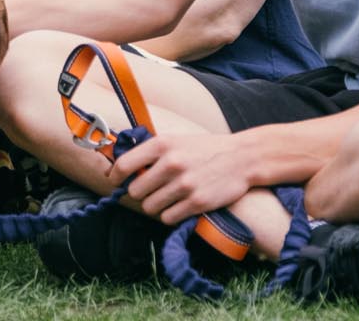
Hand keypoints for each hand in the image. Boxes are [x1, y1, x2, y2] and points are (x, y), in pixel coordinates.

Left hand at [106, 132, 257, 224]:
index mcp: (162, 144)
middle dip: (140, 193)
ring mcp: (184, 185)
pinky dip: (170, 215)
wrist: (243, 157)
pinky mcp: (197, 203)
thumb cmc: (205, 149)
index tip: (114, 182)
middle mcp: (170, 164)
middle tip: (151, 190)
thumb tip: (121, 168)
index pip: (124, 165)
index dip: (115, 177)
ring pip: (150, 207)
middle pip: (135, 191)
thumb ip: (151, 152)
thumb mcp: (177, 140)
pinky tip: (179, 206)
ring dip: (155, 206)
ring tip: (168, 197)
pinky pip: (168, 218)